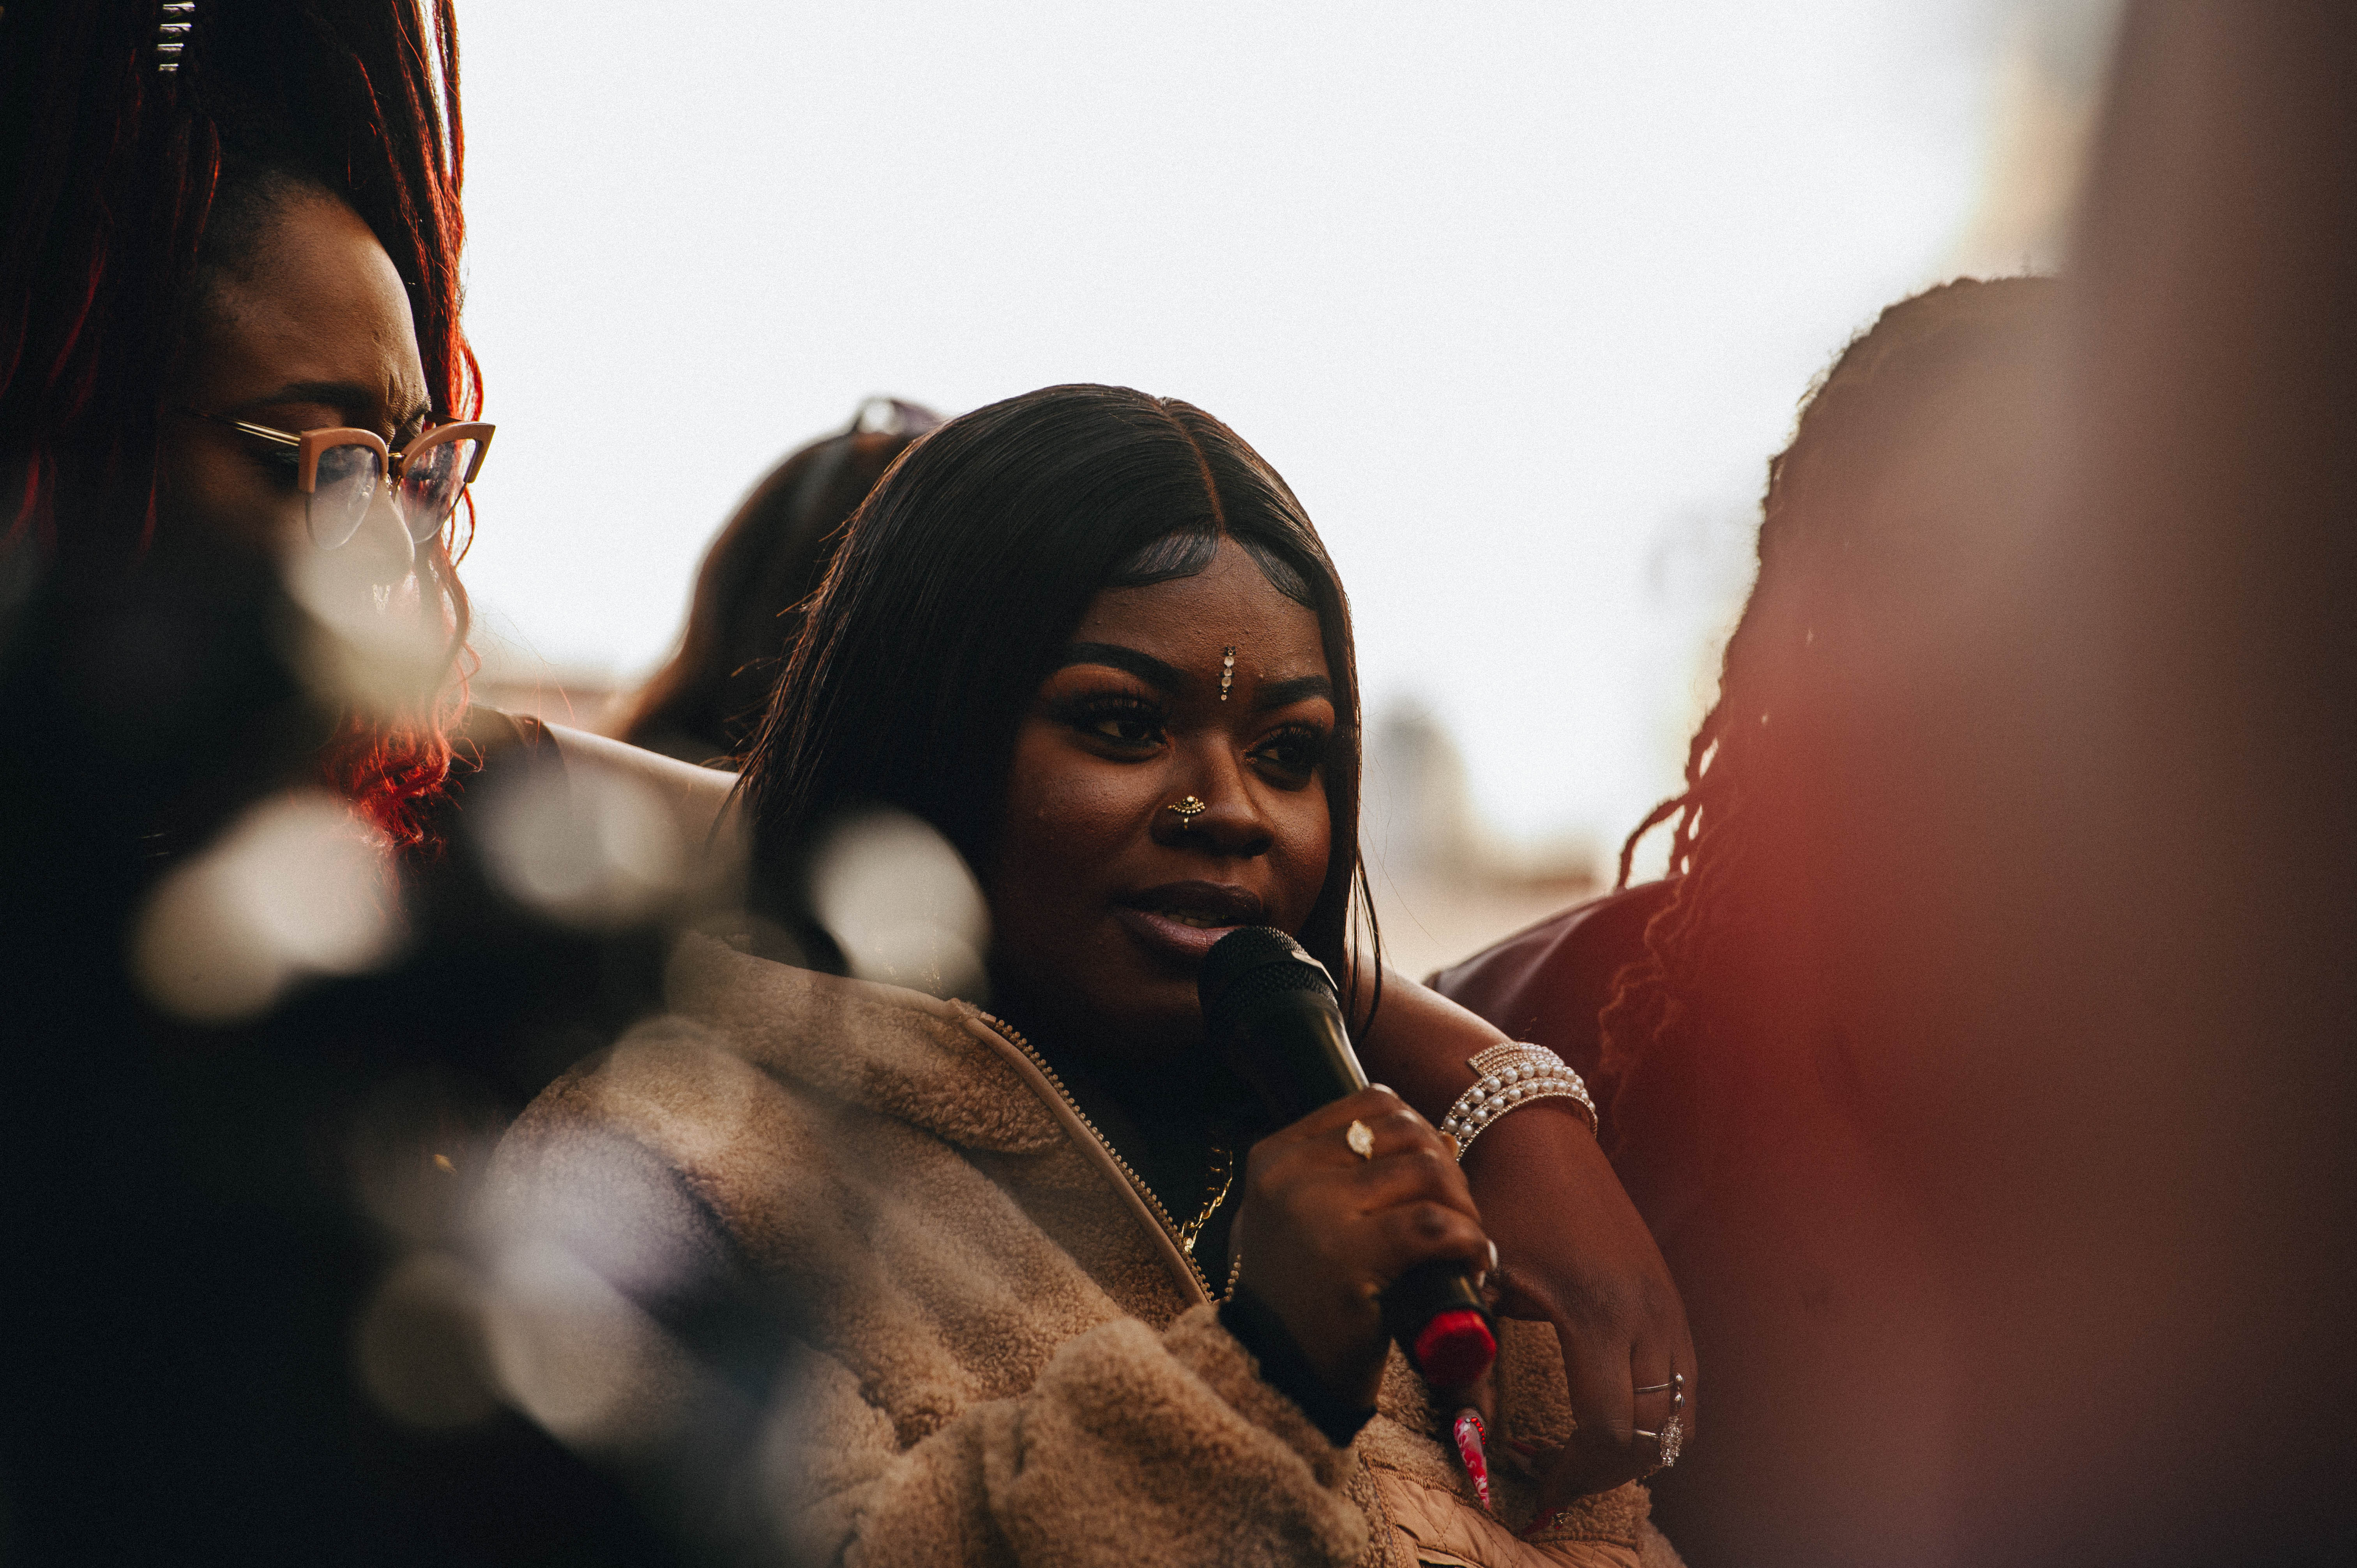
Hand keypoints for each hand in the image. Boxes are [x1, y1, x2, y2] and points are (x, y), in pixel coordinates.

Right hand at [1229, 1087, 1490, 1409]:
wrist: (1274, 1381)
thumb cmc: (1300, 1301)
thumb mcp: (1300, 1222)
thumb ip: (1343, 1178)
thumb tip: (1438, 1144)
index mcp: (1274, 1156)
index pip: (1372, 1103)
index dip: (1421, 1133)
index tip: (1434, 1178)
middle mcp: (1289, 1174)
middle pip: (1406, 1132)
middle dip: (1448, 1171)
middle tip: (1457, 1217)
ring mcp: (1315, 1212)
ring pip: (1427, 1171)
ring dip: (1464, 1207)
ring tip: (1465, 1244)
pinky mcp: (1348, 1258)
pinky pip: (1435, 1226)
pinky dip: (1469, 1240)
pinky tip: (1472, 1263)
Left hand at [1466, 1103, 1695, 1502]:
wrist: (1535, 1136)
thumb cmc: (1499, 1203)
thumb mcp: (1481, 1282)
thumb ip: (1475, 1361)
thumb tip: (1470, 1434)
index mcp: (1595, 1315)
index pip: (1606, 1428)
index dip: (1576, 1474)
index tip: (1541, 1491)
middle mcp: (1646, 1314)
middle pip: (1652, 1432)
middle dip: (1607, 1471)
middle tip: (1561, 1481)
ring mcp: (1667, 1304)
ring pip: (1681, 1411)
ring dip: (1640, 1444)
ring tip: (1587, 1453)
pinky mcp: (1671, 1295)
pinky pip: (1686, 1376)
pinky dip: (1659, 1410)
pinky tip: (1614, 1411)